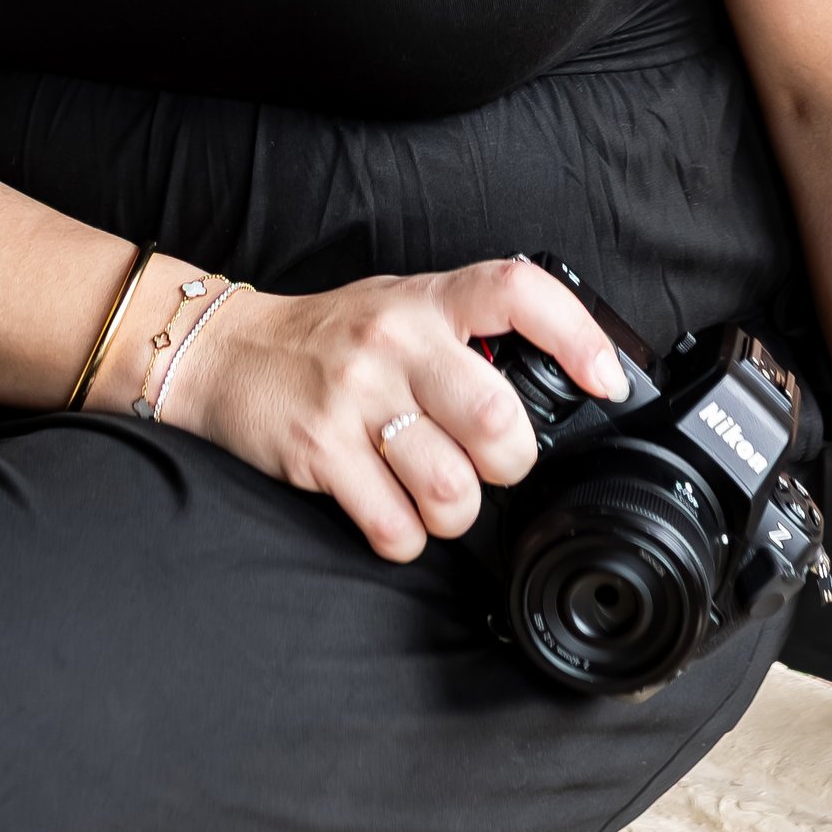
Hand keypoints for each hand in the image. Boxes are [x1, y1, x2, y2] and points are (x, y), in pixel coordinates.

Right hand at [157, 258, 630, 561]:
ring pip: (450, 488)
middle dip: (509, 464)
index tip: (604, 380)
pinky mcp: (318, 451)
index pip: (517, 293)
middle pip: (496, 419)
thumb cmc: (331, 337)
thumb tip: (553, 386)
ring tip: (435, 493)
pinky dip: (404, 538)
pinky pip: (393, 526)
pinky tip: (390, 511)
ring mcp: (354, 396)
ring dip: (454, 512)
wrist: (226, 352)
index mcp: (426, 300)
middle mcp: (394, 341)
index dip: (577, 336)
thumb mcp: (402, 308)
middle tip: (489, 464)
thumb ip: (466, 335)